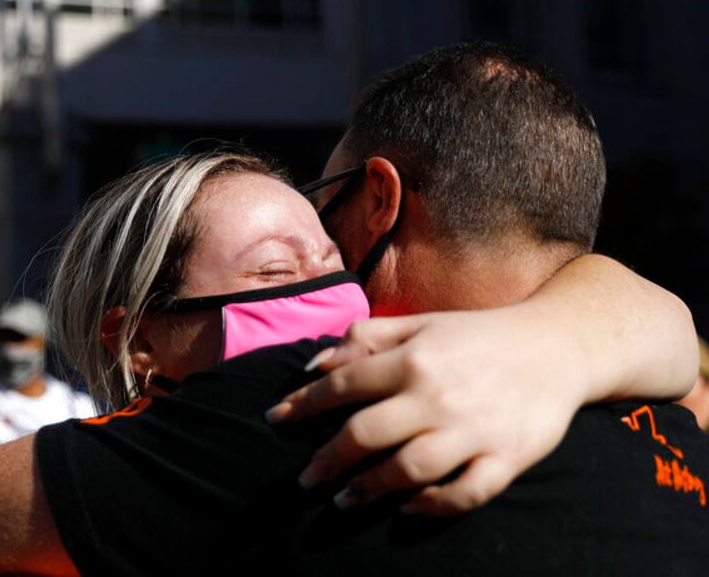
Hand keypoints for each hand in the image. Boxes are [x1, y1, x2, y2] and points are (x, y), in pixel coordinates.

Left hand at [265, 308, 587, 515]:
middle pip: (366, 435)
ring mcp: (474, 430)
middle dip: (328, 459)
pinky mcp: (507, 458)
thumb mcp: (420, 323)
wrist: (555, 346)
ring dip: (369, 489)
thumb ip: (365, 338)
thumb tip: (315, 364)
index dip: (304, 405)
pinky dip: (433, 505)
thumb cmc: (476, 335)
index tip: (276, 420)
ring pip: (408, 469)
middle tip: (306, 478)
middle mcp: (438, 395)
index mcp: (414, 358)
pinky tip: (407, 507)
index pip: (344, 385)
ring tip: (344, 499)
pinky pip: (465, 492)